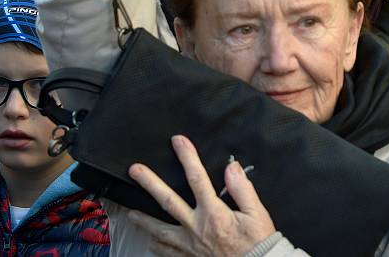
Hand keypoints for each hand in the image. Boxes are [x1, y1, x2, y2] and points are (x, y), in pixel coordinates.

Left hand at [128, 135, 274, 256]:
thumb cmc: (258, 244)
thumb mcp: (257, 213)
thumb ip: (242, 188)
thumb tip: (231, 168)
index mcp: (214, 213)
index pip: (197, 178)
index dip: (187, 157)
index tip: (178, 142)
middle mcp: (197, 228)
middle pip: (168, 201)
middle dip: (150, 183)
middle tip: (136, 171)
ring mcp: (189, 245)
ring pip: (160, 230)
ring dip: (143, 219)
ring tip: (130, 212)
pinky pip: (166, 253)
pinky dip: (156, 246)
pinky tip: (151, 242)